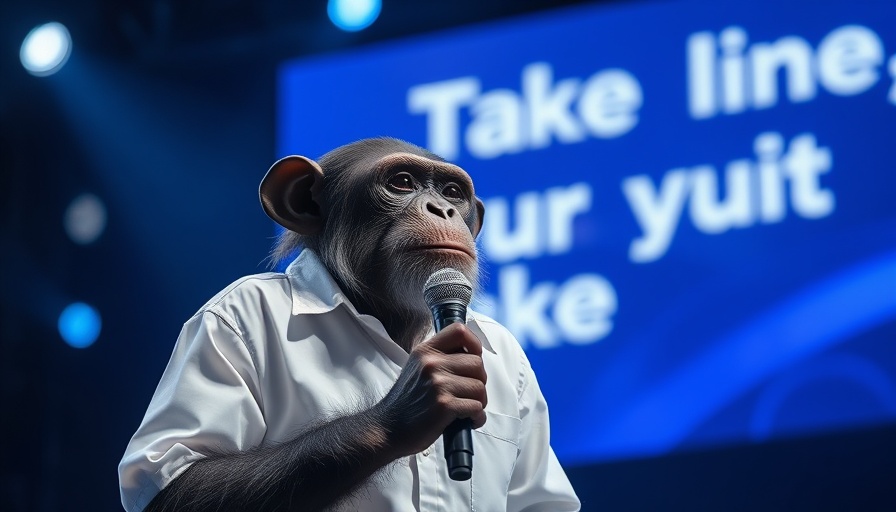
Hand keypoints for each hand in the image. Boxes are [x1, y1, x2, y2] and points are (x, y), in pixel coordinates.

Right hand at [374, 323, 487, 456]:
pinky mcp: (444, 405)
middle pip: (477, 363)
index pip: (459, 331)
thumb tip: (472, 355)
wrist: (387, 429)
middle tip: (469, 394)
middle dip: (479, 381)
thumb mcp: (417, 368)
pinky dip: (477, 417)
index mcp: (426, 351)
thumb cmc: (406, 402)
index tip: (474, 359)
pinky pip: (476, 406)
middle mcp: (431, 363)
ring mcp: (437, 383)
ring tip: (467, 409)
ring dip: (479, 401)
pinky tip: (467, 420)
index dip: (475, 344)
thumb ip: (440, 358)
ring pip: (479, 387)